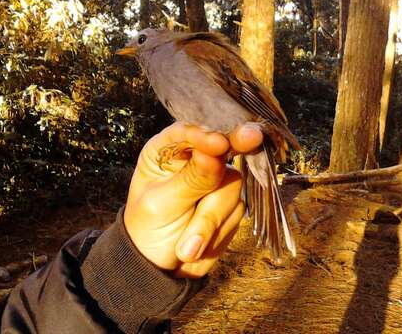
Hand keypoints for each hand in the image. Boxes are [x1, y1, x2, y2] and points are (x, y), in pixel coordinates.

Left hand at [124, 122, 262, 277]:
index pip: (187, 133)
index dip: (205, 136)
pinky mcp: (230, 203)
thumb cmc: (148, 230)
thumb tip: (215, 154)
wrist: (160, 269)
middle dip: (238, 143)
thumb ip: (191, 179)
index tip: (219, 143)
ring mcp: (216, 181)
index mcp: (167, 152)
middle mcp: (194, 160)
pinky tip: (198, 244)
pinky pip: (237, 210)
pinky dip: (218, 231)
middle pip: (223, 148)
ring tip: (186, 247)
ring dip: (210, 220)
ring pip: (231, 186)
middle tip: (253, 136)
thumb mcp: (162, 205)